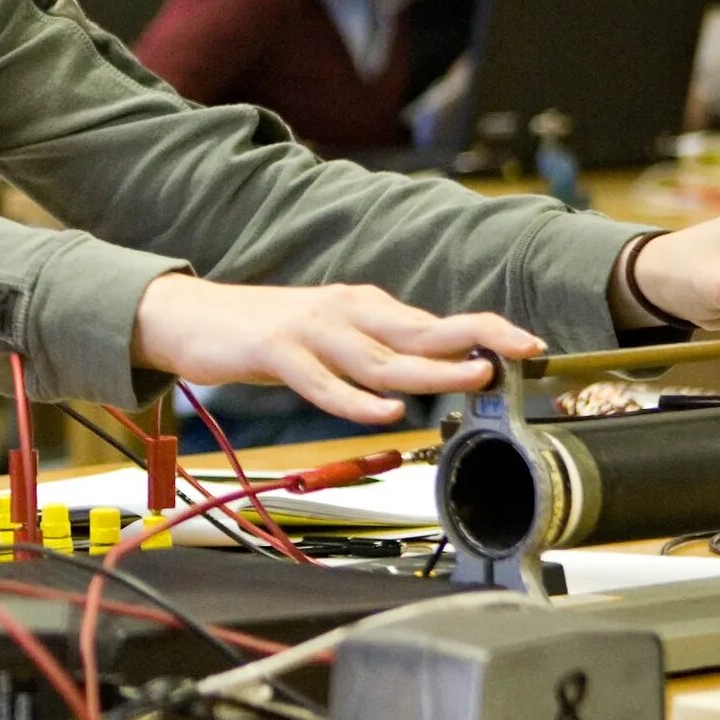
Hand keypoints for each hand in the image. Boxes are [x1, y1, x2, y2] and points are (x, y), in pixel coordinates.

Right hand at [130, 273, 543, 424]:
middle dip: (473, 343)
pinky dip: (355, 399)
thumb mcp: (332, 335)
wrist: (189, 315)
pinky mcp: (274, 351)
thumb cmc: (266, 331)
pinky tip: (385, 411)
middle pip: (418, 333)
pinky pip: (321, 381)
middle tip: (518, 354)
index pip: (434, 321)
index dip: (484, 329)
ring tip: (472, 379)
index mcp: (364, 308)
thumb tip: (432, 372)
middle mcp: (345, 312)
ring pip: (379, 358)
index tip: (530, 344)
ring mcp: (310, 330)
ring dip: (429, 371)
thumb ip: (377, 351)